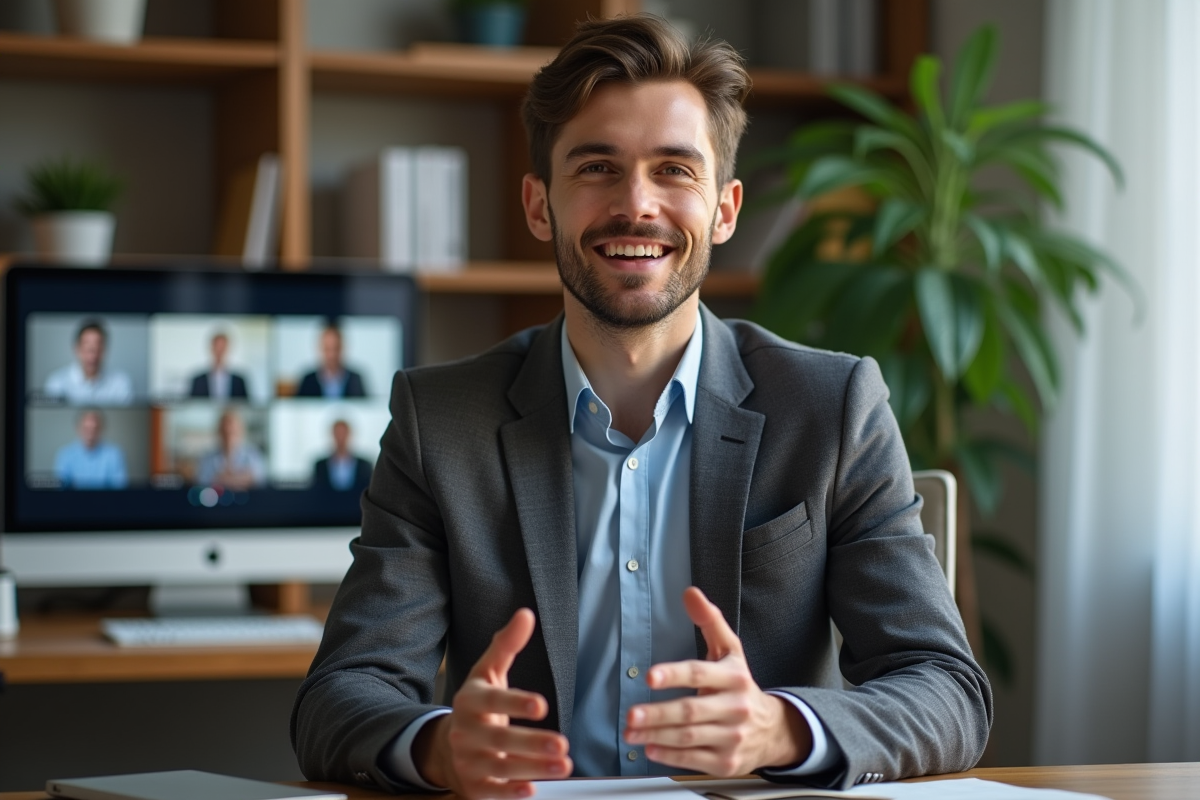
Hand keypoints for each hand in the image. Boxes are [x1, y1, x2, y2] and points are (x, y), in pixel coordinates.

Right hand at [413, 608, 571, 799]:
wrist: (445, 745)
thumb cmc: (477, 704)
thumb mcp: (488, 672)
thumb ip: (507, 645)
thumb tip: (526, 614)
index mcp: (471, 700)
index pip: (494, 700)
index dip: (516, 703)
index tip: (542, 705)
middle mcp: (466, 731)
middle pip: (500, 740)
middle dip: (532, 744)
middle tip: (563, 744)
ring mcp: (469, 761)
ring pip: (501, 768)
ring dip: (534, 768)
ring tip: (564, 764)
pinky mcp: (474, 786)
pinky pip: (493, 792)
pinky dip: (511, 792)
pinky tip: (533, 790)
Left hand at [623, 587, 811, 775]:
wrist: (772, 730)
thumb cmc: (740, 686)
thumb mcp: (730, 651)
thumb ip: (709, 621)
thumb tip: (690, 593)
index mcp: (734, 677)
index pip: (700, 674)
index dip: (673, 675)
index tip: (649, 677)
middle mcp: (735, 707)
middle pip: (691, 711)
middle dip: (658, 714)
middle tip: (631, 714)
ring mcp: (732, 737)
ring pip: (689, 737)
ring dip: (656, 735)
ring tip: (631, 731)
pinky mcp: (726, 762)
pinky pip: (693, 759)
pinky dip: (669, 756)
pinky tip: (650, 748)